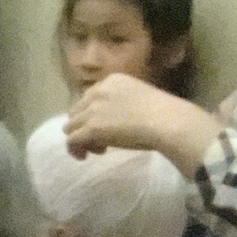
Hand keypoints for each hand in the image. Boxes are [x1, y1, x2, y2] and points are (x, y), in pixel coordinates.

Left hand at [63, 71, 220, 174]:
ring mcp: (92, 110)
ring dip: (81, 138)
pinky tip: (86, 156)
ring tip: (99, 148)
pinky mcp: (90, 128)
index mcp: (112, 80)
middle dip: (85, 126)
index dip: (93, 113)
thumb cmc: (162, 112)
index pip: (89, 97)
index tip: (107, 125)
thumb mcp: (137, 97)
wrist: (166, 120)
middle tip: (102, 139)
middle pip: (77, 111)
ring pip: (70, 127)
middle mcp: (98, 91)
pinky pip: (71, 141)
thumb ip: (120, 103)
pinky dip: (75, 150)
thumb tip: (111, 120)